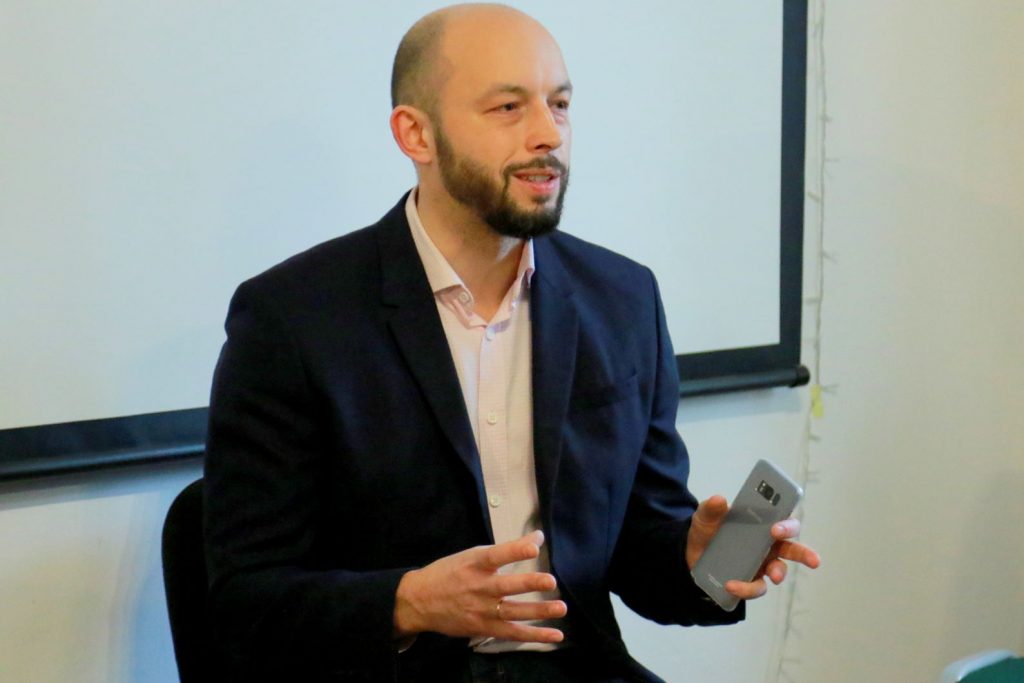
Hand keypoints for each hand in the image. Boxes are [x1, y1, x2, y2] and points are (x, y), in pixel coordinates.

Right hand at [393, 530, 566, 642]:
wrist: (419, 601)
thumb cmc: (450, 573)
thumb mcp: (472, 555)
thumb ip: (506, 549)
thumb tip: (538, 538)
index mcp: (474, 564)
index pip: (496, 555)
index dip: (515, 551)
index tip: (534, 546)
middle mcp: (478, 587)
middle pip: (506, 586)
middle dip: (529, 584)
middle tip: (551, 581)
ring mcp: (481, 610)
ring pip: (513, 612)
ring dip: (538, 611)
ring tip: (560, 608)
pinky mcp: (484, 628)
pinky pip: (512, 633)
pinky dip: (534, 635)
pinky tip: (555, 634)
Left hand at [686, 495, 820, 601]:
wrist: (691, 554)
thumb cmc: (707, 530)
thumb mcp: (705, 517)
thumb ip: (711, 508)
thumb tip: (719, 499)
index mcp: (761, 526)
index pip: (783, 522)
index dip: (787, 525)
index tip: (777, 528)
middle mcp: (767, 545)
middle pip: (793, 549)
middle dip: (805, 554)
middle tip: (813, 560)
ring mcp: (760, 565)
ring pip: (779, 571)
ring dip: (778, 574)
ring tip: (772, 577)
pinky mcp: (749, 581)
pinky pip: (756, 587)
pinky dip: (746, 588)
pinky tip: (731, 585)